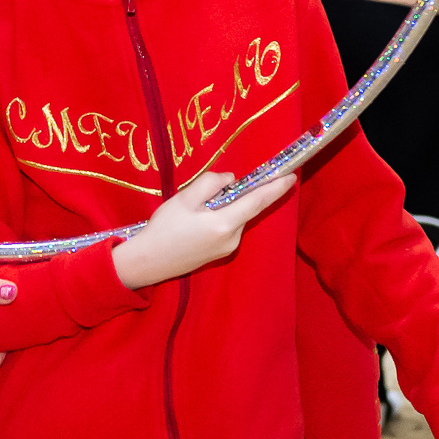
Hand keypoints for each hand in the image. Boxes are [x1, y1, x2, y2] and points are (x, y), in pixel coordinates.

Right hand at [112, 168, 297, 289]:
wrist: (147, 262)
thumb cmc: (164, 228)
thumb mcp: (184, 198)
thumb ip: (211, 183)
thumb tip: (231, 180)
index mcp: (225, 224)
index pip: (257, 201)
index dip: (275, 187)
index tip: (291, 176)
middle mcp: (232, 238)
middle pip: (244, 208)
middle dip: (235, 194)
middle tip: (205, 192)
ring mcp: (227, 248)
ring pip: (234, 217)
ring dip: (223, 206)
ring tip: (191, 209)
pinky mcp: (220, 253)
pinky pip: (227, 227)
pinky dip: (219, 216)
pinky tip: (194, 220)